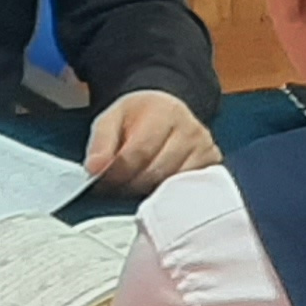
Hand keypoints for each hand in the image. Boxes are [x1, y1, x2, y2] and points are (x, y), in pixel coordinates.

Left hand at [83, 89, 219, 197]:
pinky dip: (169, 194)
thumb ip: (100, 144)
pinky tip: (157, 188)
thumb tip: (94, 169)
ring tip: (135, 184)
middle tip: (116, 187)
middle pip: (155, 172)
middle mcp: (190, 129)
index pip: (139, 152)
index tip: (102, 182)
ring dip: (148, 192)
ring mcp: (205, 148)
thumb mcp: (112, 120)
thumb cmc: (138, 118)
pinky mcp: (212, 165)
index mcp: (164, 112)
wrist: (165, 110)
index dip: (117, 172)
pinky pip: (189, 190)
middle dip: (130, 185)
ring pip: (172, 185)